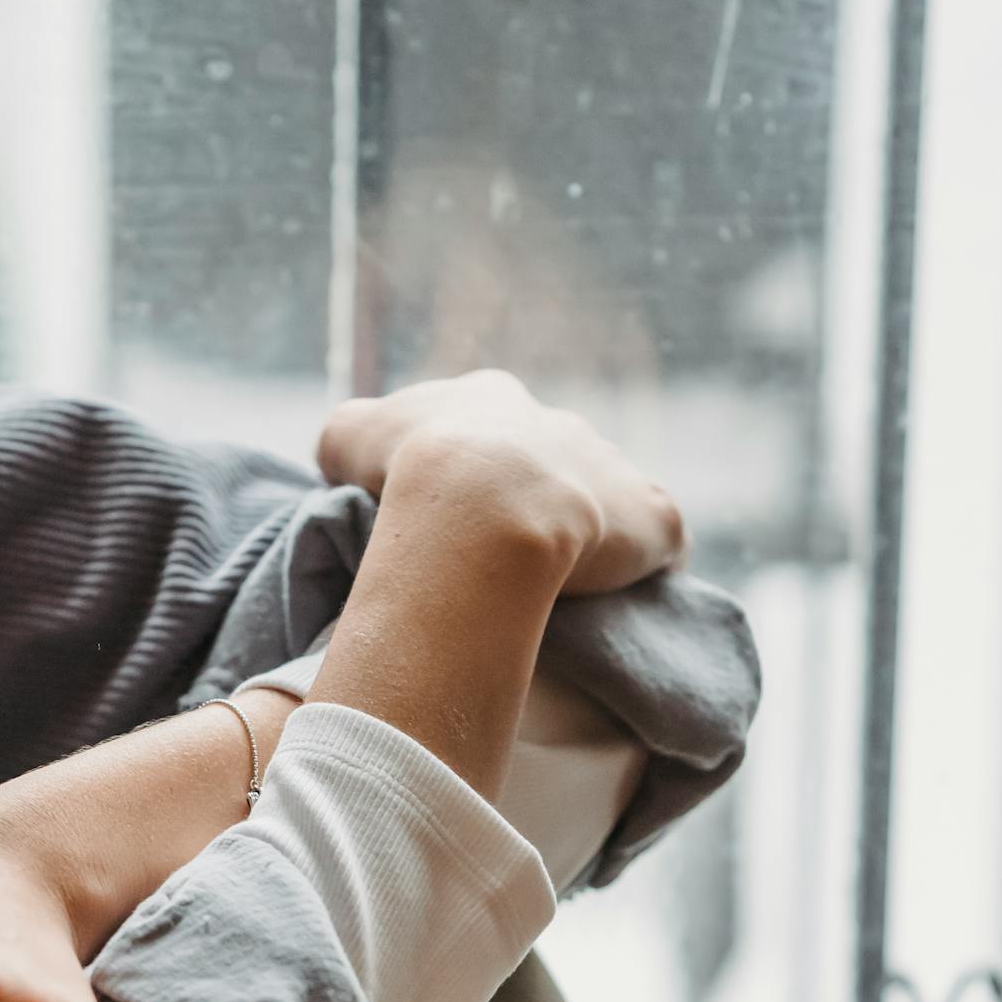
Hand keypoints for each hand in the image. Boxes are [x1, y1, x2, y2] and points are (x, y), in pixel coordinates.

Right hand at [317, 369, 685, 596]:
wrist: (485, 504)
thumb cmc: (409, 468)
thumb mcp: (350, 438)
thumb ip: (353, 439)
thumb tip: (347, 461)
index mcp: (492, 401)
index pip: (482, 433)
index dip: (467, 475)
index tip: (450, 518)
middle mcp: (560, 422)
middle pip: (549, 462)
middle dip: (532, 502)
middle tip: (501, 559)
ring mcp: (612, 467)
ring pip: (602, 499)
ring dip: (587, 533)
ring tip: (557, 586)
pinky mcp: (653, 517)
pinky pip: (654, 542)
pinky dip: (640, 565)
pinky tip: (620, 600)